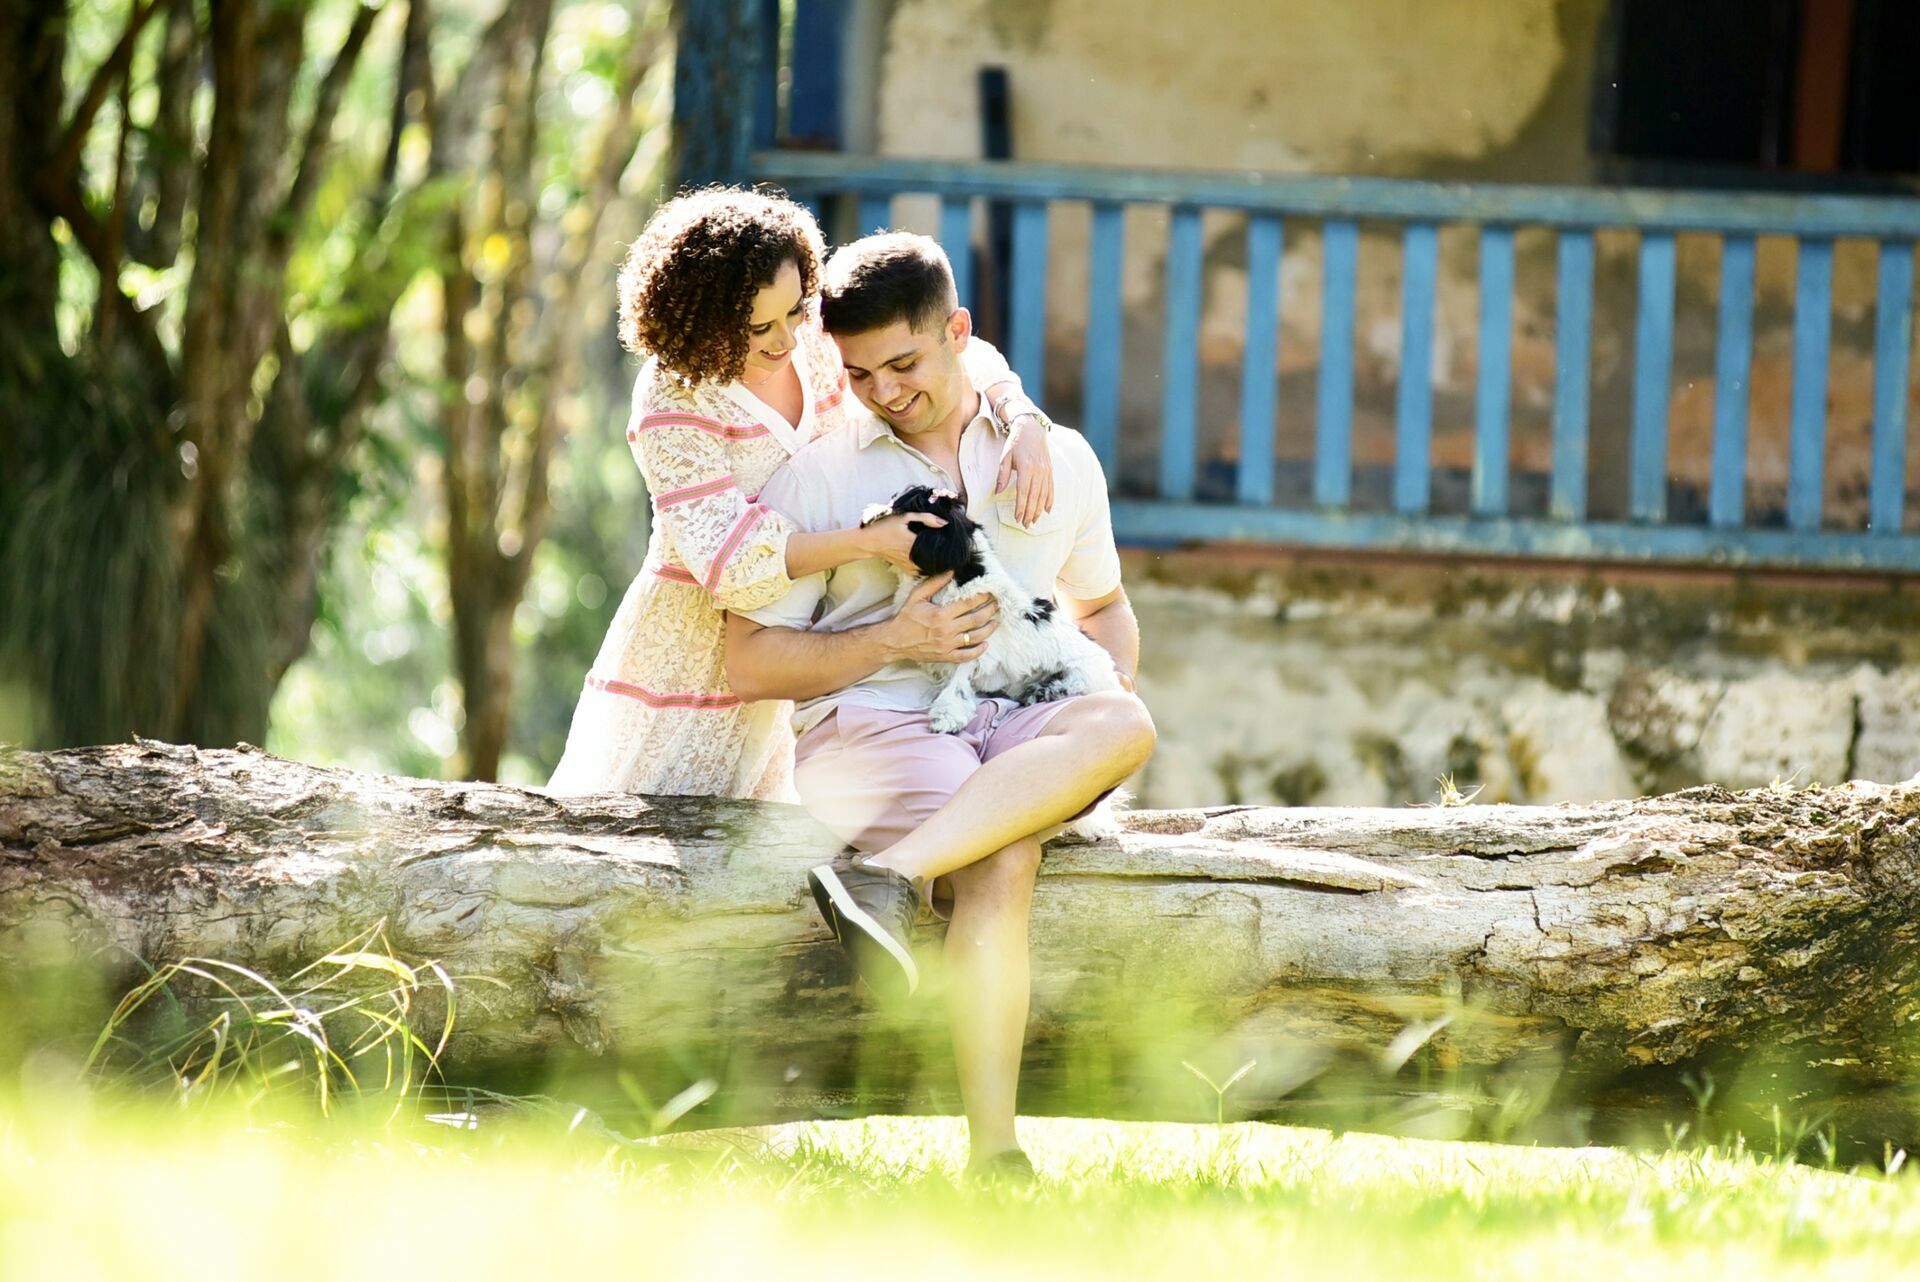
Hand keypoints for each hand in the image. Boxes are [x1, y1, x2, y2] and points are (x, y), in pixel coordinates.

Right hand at [860, 511, 945, 574]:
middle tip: (952, 550)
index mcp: (914, 543)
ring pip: (928, 567)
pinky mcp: (905, 568)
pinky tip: (931, 561)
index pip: (936, 547)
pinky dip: (927, 567)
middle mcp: (912, 556)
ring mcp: (909, 565)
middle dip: (944, 555)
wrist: (869, 541)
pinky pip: (920, 571)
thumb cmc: (885, 527)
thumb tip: (944, 523)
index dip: (947, 545)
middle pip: (935, 559)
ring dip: (937, 562)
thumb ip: (925, 518)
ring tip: (945, 556)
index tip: (954, 542)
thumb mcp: (904, 517)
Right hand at [883, 574, 998, 663]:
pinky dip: (978, 651)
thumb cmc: (905, 617)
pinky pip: (966, 655)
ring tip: (995, 622)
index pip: (968, 603)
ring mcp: (947, 645)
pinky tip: (985, 644)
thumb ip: (935, 583)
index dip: (982, 597)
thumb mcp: (917, 596)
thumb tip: (951, 571)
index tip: (989, 592)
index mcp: (941, 614)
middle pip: (976, 620)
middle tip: (996, 605)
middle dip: (989, 611)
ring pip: (975, 638)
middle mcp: (947, 630)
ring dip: (988, 629)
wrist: (894, 641)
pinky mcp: (946, 656)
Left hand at [995, 412, 1055, 527]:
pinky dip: (1050, 500)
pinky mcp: (1050, 470)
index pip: (1023, 492)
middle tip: (1026, 525)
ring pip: (1044, 495)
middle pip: (1034, 496)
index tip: (1018, 518)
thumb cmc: (1016, 442)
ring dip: (1039, 509)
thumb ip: (1002, 475)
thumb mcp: (1005, 457)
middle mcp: (1038, 471)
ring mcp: (1046, 471)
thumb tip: (998, 492)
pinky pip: (1051, 488)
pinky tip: (1047, 510)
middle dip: (1030, 512)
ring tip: (1034, 521)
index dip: (1021, 507)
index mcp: (1026, 468)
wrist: (1031, 429)